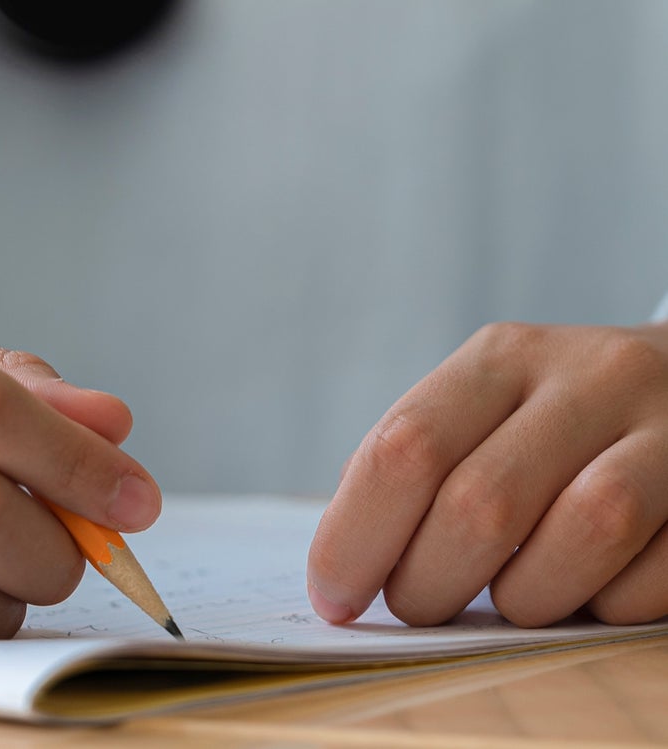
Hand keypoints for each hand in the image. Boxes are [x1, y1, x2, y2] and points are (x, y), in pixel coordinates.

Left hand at [307, 320, 667, 628]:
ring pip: (577, 539)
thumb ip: (429, 463)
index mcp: (505, 356)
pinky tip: (589, 593)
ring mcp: (667, 432)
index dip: (357, 533)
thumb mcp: (494, 404)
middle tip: (414, 608)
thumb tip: (345, 566)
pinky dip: (606, 608)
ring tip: (506, 602)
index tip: (331, 595)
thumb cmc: (567, 417)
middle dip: (430, 581)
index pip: (408, 445)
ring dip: (523, 599)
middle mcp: (588, 378)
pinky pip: (651, 580)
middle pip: (481, 502)